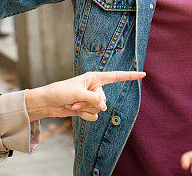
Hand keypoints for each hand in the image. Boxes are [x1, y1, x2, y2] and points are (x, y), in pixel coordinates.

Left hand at [25, 70, 144, 121]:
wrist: (48, 103)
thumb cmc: (61, 92)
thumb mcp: (78, 93)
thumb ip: (93, 99)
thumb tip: (104, 107)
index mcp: (94, 77)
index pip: (116, 76)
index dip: (130, 76)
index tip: (143, 74)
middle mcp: (94, 88)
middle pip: (104, 100)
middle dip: (90, 102)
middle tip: (76, 99)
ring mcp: (91, 99)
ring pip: (98, 109)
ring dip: (84, 109)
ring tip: (72, 103)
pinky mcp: (87, 109)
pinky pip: (93, 116)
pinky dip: (83, 115)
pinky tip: (74, 110)